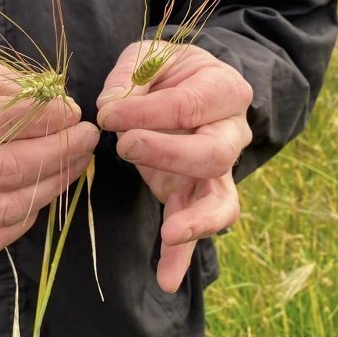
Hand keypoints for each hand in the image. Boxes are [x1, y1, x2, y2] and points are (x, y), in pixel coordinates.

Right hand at [0, 60, 98, 253]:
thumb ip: (16, 88)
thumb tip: (62, 110)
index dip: (44, 119)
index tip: (72, 113)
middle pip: (1, 169)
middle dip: (57, 154)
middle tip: (85, 138)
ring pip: (1, 207)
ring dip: (51, 186)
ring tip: (75, 162)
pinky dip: (26, 221)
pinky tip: (43, 192)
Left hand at [96, 42, 252, 292]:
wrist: (186, 84)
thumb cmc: (165, 69)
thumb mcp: (147, 56)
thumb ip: (130, 75)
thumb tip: (111, 108)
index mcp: (223, 89)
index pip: (190, 106)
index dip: (147, 112)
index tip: (107, 114)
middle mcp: (230, 132)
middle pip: (215, 154)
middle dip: (169, 153)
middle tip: (126, 146)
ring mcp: (218, 170)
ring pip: (222, 200)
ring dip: (196, 219)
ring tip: (172, 234)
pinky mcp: (198, 194)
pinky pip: (198, 226)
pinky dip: (183, 255)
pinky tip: (166, 279)